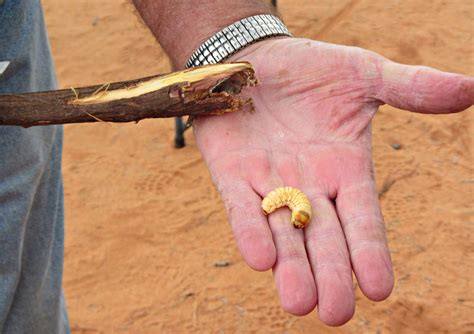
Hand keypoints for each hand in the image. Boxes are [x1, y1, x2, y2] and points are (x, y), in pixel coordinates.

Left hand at [193, 37, 473, 325]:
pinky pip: (242, 209)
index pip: (362, 218)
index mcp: (344, 169)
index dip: (370, 251)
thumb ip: (410, 87)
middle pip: (324, 238)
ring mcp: (268, 184)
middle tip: (336, 314)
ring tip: (300, 303)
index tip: (379, 288)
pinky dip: (249, 231)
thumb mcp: (363, 74)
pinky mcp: (232, 176)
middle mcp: (308, 185)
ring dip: (290, 268)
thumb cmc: (309, 68)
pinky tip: (261, 260)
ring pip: (283, 234)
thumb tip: (471, 88)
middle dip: (329, 275)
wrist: (251, 59)